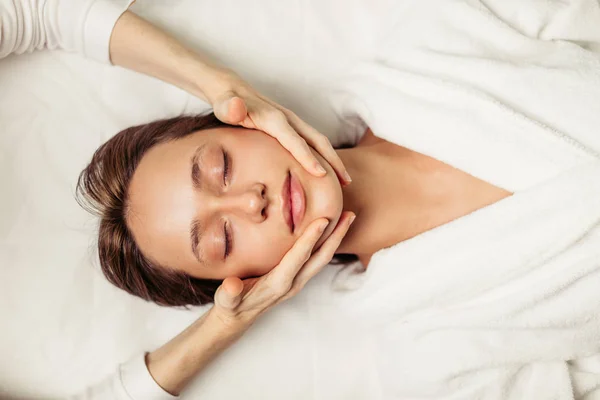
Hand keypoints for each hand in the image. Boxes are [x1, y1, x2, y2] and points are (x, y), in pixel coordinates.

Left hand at [208, 71, 351, 184]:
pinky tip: (325, 172)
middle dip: (333, 161)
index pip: (295, 141)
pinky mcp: (291, 127)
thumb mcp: (223, 105)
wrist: (230, 89)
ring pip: (318, 142)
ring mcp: (292, 123)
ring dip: (333, 160)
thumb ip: (228, 108)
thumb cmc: (225, 102)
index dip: (308, 158)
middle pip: (317, 141)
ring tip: (344, 182)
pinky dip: (323, 156)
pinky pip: (312, 142)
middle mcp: (288, 119)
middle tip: (346, 183)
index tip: (322, 176)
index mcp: (275, 119)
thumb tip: (235, 106)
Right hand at [212, 212, 355, 327]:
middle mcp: (293, 282)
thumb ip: (229, 294)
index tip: (323, 220)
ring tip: (348, 217)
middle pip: (320, 257)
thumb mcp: (226, 301)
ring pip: (322, 257)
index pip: (298, 258)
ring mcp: (298, 280)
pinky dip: (326, 242)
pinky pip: (316, 257)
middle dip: (336, 237)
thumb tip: (232, 286)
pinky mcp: (297, 276)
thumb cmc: (231, 305)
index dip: (311, 239)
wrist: (237, 318)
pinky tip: (330, 228)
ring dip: (336, 238)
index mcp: (278, 284)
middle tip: (350, 215)